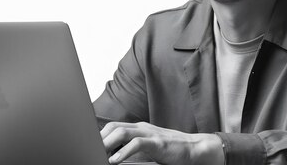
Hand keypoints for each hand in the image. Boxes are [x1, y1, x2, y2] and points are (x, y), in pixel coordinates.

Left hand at [101, 121, 223, 164]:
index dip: (100, 135)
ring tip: (99, 155)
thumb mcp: (149, 147)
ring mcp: (150, 133)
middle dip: (100, 138)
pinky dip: (124, 152)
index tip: (91, 146)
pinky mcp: (158, 142)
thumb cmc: (172, 151)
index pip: (113, 126)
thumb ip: (133, 148)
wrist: (195, 149)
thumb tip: (114, 156)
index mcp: (138, 128)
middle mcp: (142, 128)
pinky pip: (137, 143)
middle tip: (91, 151)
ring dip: (107, 144)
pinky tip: (115, 161)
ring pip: (122, 132)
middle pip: (114, 127)